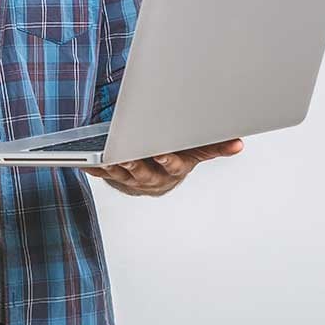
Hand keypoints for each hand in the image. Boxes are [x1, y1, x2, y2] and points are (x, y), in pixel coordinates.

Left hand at [82, 138, 243, 196]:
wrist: (160, 171)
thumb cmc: (180, 153)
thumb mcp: (197, 148)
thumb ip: (215, 145)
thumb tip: (239, 143)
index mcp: (176, 169)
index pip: (173, 166)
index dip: (166, 160)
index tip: (160, 153)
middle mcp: (156, 179)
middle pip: (144, 173)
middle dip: (134, 164)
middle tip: (124, 155)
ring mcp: (135, 181)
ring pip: (122, 176)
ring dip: (112, 166)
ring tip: (103, 156)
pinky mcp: (117, 179)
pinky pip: (104, 174)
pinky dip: (95, 168)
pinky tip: (86, 160)